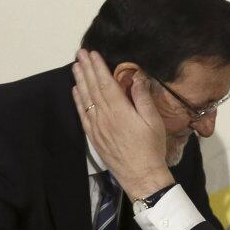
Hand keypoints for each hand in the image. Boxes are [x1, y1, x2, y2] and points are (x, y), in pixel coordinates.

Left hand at [71, 49, 173, 197]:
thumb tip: (136, 77)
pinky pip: (83, 115)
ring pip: (85, 99)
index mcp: (120, 111)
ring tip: (75, 66)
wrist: (141, 175)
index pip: (106, 83)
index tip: (93, 54)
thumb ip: (143, 98)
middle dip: (86, 69)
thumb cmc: (151, 148)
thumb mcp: (153, 121)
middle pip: (93, 88)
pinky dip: (78, 101)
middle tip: (80, 53)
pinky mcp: (94, 137)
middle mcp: (104, 117)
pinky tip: (76, 91)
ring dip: (80, 81)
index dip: (98, 67)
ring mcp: (97, 128)